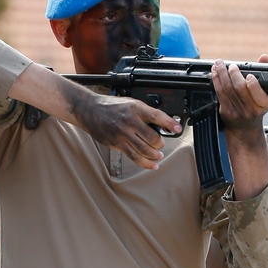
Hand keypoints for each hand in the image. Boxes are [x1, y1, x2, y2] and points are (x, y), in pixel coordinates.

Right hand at [8, 63, 180, 171]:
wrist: (89, 110)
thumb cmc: (111, 107)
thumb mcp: (129, 103)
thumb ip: (144, 113)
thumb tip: (161, 125)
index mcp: (135, 107)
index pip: (156, 115)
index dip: (169, 123)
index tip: (178, 128)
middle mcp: (130, 120)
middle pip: (152, 137)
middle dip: (160, 144)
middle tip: (161, 145)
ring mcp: (123, 133)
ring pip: (145, 149)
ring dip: (155, 155)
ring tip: (159, 156)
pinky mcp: (117, 143)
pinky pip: (134, 156)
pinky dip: (146, 163)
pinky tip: (152, 165)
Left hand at [212, 55, 267, 137]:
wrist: (246, 128)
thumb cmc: (255, 106)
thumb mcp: (264, 93)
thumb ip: (264, 74)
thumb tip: (264, 57)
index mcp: (264, 104)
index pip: (259, 95)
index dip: (253, 85)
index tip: (249, 76)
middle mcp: (252, 110)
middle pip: (240, 88)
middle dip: (234, 74)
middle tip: (232, 66)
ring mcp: (238, 112)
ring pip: (228, 89)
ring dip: (222, 74)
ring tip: (219, 64)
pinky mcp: (226, 111)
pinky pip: (220, 93)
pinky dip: (216, 80)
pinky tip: (215, 72)